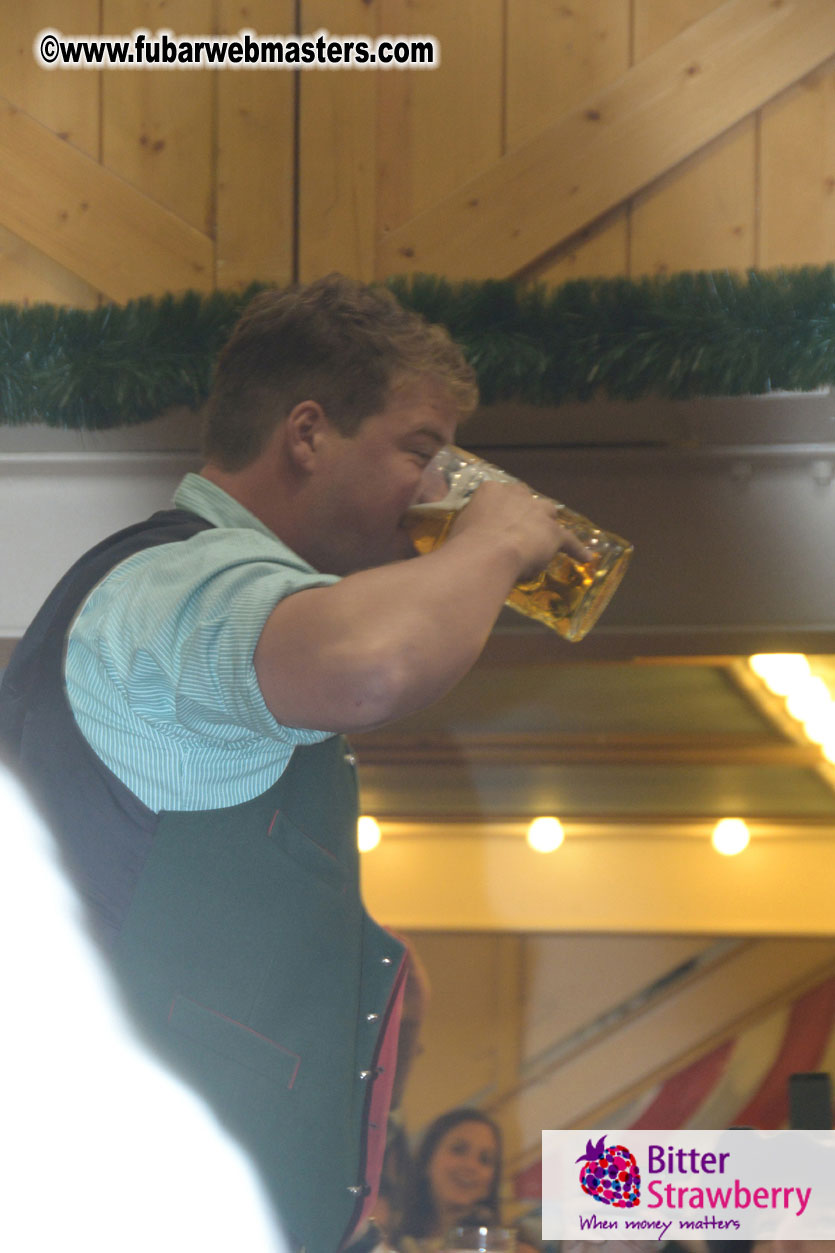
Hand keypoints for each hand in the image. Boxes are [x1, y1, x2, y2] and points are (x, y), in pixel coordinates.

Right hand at [447, 480, 587, 579]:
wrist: (487, 553)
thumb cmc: (465, 543)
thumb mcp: (460, 528)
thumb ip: (470, 528)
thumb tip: (467, 541)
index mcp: (490, 490)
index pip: (498, 494)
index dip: (500, 509)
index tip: (496, 520)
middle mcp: (516, 494)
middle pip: (526, 499)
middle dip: (526, 510)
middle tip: (520, 527)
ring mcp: (538, 512)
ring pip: (548, 514)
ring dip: (547, 524)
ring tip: (546, 537)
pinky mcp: (554, 532)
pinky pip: (569, 541)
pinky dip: (577, 550)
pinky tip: (585, 558)